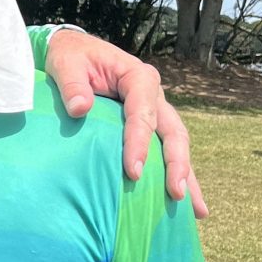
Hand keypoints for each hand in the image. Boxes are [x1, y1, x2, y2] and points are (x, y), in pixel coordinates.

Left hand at [44, 29, 207, 218]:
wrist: (74, 51)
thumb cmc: (70, 57)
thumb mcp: (65, 63)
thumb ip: (72, 84)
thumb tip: (80, 109)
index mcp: (137, 77)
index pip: (143, 113)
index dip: (139, 143)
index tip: (134, 172)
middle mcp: (153, 95)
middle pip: (173, 132)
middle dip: (177, 164)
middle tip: (176, 194)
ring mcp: (156, 111)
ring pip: (177, 144)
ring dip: (186, 175)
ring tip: (197, 210)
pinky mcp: (150, 126)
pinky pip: (166, 150)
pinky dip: (176, 174)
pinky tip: (184, 204)